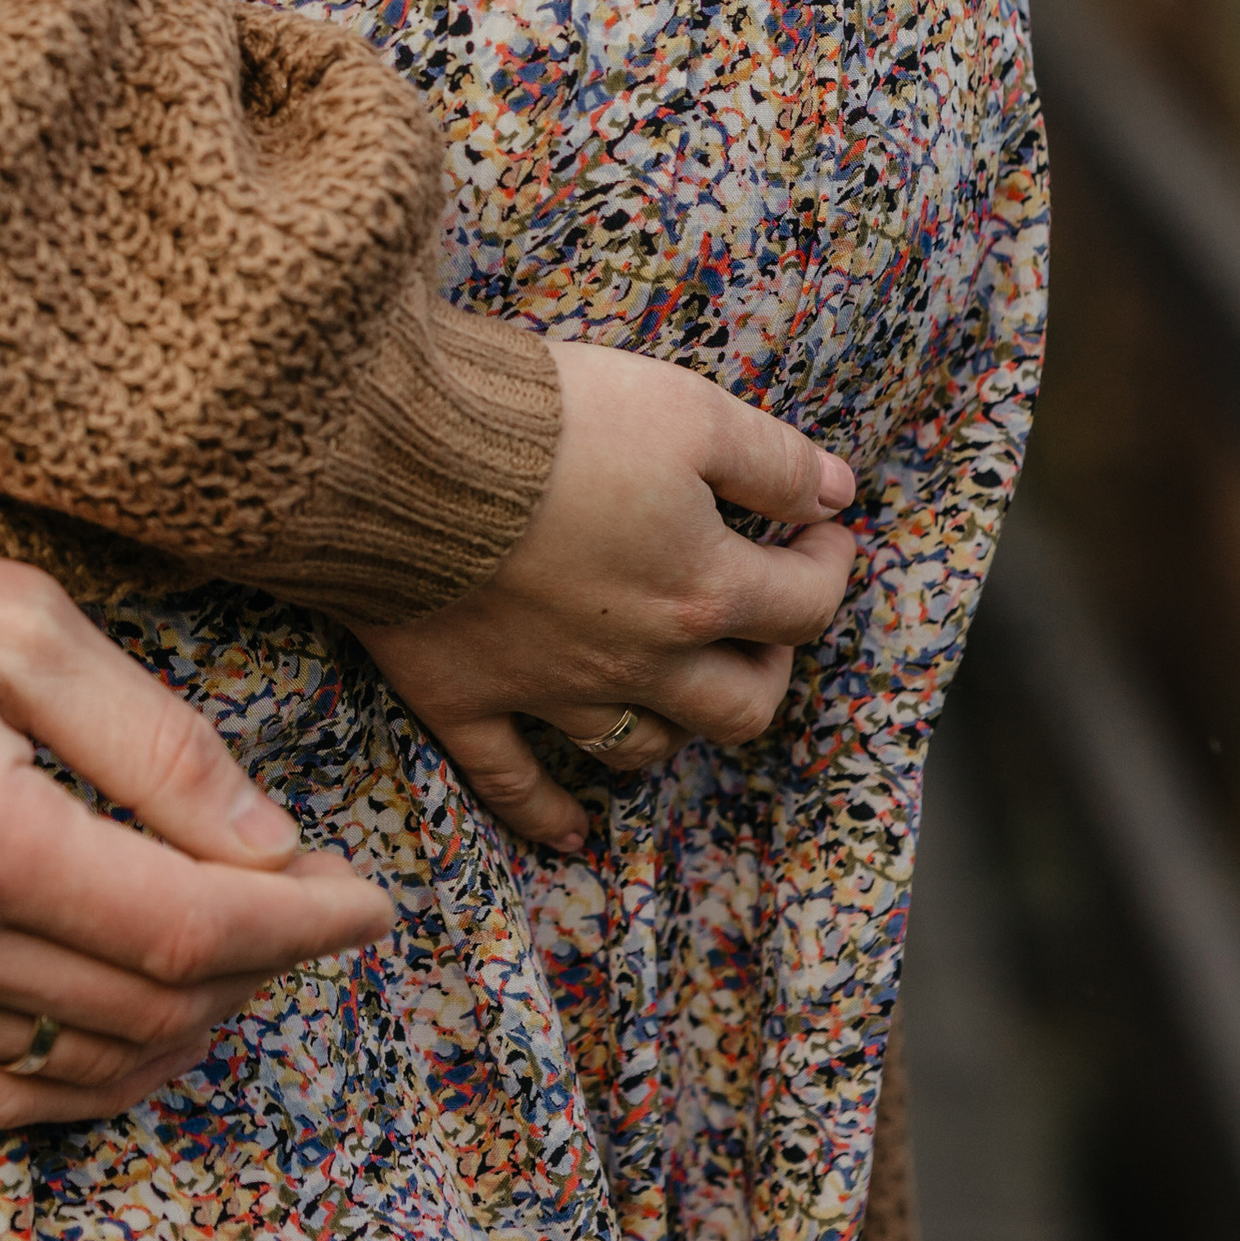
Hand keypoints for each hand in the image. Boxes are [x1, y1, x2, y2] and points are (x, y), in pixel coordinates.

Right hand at [0, 0, 387, 1134]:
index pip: (191, 930)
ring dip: (184, 1025)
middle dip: (260, 971)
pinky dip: (85, 1069)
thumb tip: (270, 844)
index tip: (370, 900)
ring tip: (233, 950)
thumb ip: (151, 738)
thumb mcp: (8, 617)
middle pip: (151, 1010)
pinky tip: (130, 1010)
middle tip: (307, 903)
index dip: (302, 926)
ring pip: (81, 1065)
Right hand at [344, 340, 857, 848]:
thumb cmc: (549, 425)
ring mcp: (550, 691)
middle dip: (769, 665)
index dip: (828, 563)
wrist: (401, 457)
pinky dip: (549, 814)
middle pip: (741, 704)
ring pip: (641, 748)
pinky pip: (513, 785)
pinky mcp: (466, 700)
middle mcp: (639, 661)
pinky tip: (575, 831)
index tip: (822, 526)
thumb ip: (773, 459)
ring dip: (676, 728)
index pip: (804, 604)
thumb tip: (838, 492)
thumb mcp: (687, 409)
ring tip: (680, 688)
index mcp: (701, 590)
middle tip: (761, 616)